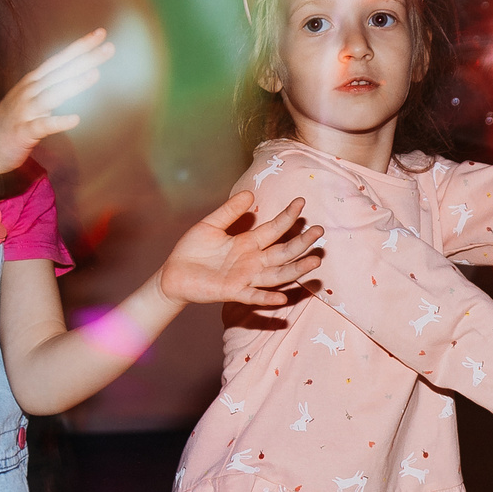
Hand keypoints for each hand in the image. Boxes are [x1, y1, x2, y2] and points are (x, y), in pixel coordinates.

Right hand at [0, 31, 112, 177]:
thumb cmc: (13, 123)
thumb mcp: (31, 99)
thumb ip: (51, 87)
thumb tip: (77, 76)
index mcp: (34, 82)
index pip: (60, 59)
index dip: (80, 46)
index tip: (101, 33)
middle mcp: (29, 91)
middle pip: (61, 72)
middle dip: (85, 59)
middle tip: (109, 48)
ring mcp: (25, 111)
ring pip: (53, 94)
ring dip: (74, 84)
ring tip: (96, 74)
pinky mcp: (23, 132)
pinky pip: (43, 125)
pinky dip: (58, 121)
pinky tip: (75, 119)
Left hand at [158, 193, 323, 306]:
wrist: (172, 274)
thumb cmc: (192, 251)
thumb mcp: (210, 225)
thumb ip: (229, 211)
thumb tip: (250, 193)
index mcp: (248, 243)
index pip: (274, 229)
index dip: (287, 216)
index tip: (300, 201)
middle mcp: (252, 261)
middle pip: (283, 252)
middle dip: (301, 243)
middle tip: (320, 231)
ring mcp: (244, 278)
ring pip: (276, 274)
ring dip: (296, 270)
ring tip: (315, 261)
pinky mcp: (232, 292)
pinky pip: (253, 295)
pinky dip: (268, 297)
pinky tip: (283, 297)